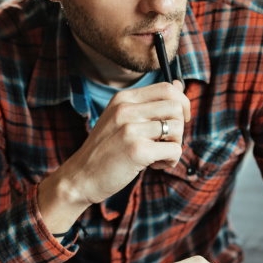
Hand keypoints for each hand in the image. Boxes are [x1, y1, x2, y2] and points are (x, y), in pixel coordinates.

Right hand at [39, 80, 189, 231]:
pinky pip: (174, 150)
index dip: (182, 104)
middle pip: (176, 107)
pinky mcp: (137, 150)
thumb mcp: (122, 119)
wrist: (80, 177)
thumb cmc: (105, 150)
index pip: (167, 88)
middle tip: (164, 142)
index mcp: (123, 98)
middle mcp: (126, 109)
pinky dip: (170, 161)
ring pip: (177, 128)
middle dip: (179, 127)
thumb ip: (149, 103)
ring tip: (156, 155)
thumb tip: (179, 85)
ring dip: (174, 145)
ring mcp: (130, 129)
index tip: (178, 120)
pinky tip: (154, 166)